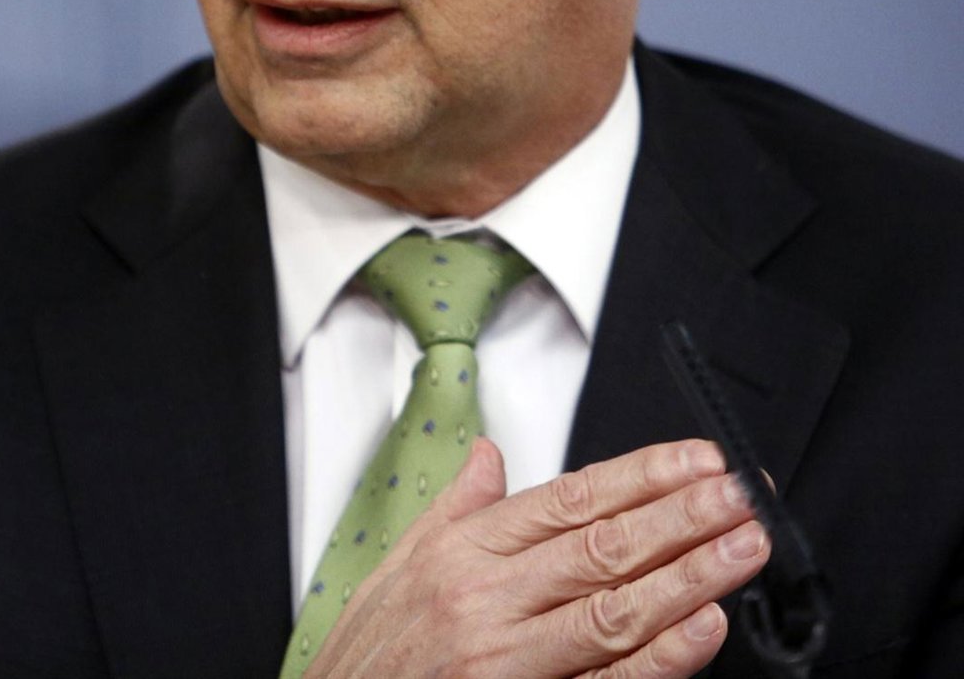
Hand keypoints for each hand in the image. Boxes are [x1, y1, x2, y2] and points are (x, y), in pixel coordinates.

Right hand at [307, 437, 768, 678]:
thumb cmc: (369, 656)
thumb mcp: (400, 564)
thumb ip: (457, 507)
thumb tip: (488, 454)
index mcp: (463, 550)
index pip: (571, 497)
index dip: (642, 475)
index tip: (698, 459)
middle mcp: (485, 598)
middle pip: (603, 545)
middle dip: (682, 516)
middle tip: (742, 493)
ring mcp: (505, 659)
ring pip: (614, 608)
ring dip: (689, 575)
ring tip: (743, 547)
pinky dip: (659, 659)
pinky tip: (704, 629)